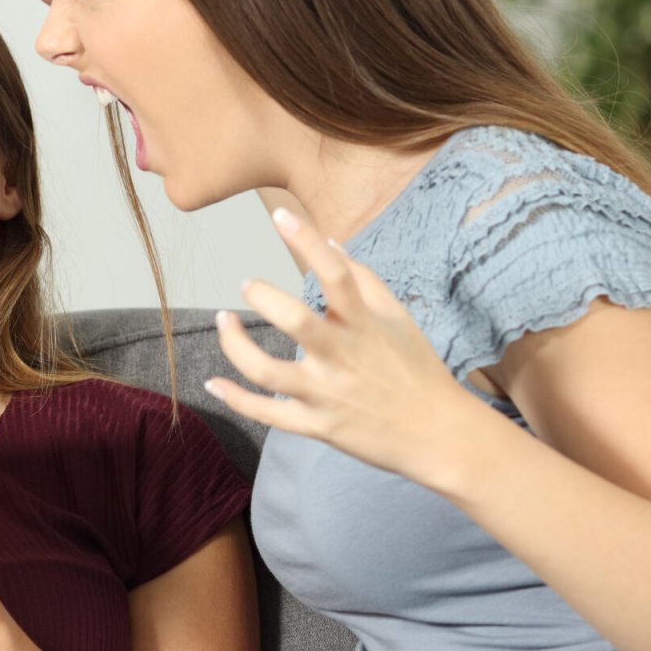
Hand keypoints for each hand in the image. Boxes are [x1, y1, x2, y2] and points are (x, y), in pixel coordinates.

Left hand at [207, 207, 487, 483]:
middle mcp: (342, 357)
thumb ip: (363, 279)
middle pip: (296, 321)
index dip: (307, 242)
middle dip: (264, 297)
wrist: (437, 434)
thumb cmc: (416, 369)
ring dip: (235, 346)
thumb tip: (329, 241)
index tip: (280, 216)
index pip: (336, 275)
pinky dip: (236, 399)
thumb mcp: (397, 318)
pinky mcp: (317, 426)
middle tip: (246, 284)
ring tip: (223, 321)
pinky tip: (213, 383)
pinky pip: (267, 414)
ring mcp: (326, 394)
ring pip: (267, 372)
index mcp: (365, 325)